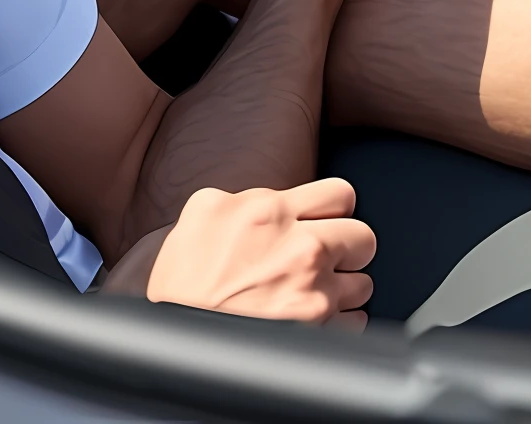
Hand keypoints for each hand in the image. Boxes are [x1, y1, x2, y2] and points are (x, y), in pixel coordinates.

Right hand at [142, 179, 374, 326]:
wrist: (166, 331)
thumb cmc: (178, 277)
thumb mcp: (204, 210)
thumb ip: (250, 196)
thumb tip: (275, 199)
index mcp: (272, 213)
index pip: (342, 194)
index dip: (334, 208)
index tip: (324, 220)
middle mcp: (300, 251)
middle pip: (364, 237)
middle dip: (346, 246)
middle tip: (324, 256)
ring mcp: (311, 296)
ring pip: (363, 284)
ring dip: (343, 288)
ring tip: (314, 292)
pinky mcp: (314, 336)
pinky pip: (354, 324)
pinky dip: (340, 323)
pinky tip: (314, 319)